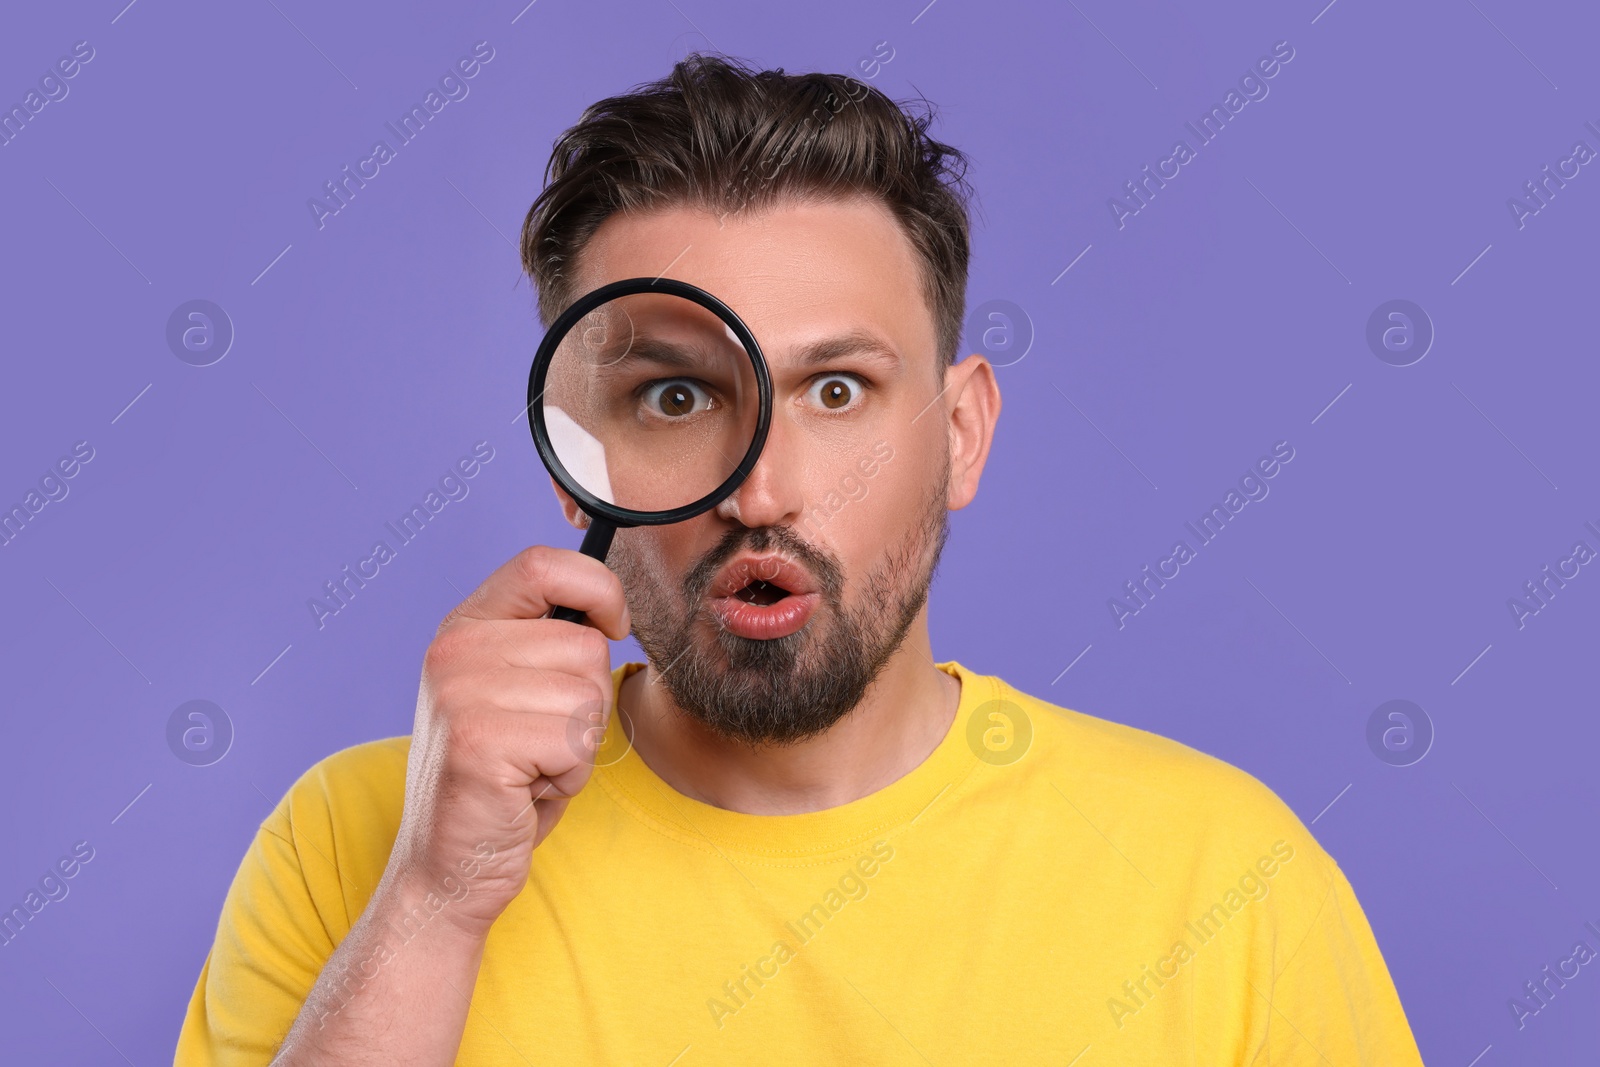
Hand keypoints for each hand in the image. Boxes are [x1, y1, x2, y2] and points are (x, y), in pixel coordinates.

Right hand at [387, 545, 629, 937]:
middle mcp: (455, 651)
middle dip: (588, 704)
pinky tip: (525, 791)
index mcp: (464, 628)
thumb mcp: (517, 693)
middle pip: (585, 646)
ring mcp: (461, 695)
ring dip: (578, 746)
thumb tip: (610, 611)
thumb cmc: (503, 781)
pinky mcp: (478, 743)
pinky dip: (567, 777)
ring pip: (587, 697)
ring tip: (530, 768)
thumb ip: (547, 644)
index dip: (597, 588)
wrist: (448, 868)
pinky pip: (575, 744)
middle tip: (540, 743)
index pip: (543, 563)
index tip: (613, 626)